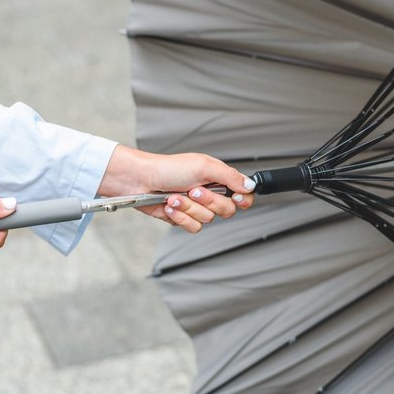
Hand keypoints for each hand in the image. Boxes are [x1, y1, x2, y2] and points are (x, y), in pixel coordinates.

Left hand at [98, 145, 254, 232]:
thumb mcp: (203, 166)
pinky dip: (181, 217)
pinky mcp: (183, 218)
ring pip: (208, 219)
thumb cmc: (168, 168)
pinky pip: (194, 227)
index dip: (243, 199)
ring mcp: (196, 207)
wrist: (141, 181)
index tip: (237, 197)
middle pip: (227, 210)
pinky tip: (170, 207)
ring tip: (175, 196)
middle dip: (208, 201)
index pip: (243, 194)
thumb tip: (251, 185)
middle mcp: (209, 193)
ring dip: (189, 208)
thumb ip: (230, 177)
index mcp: (217, 178)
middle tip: (193, 190)